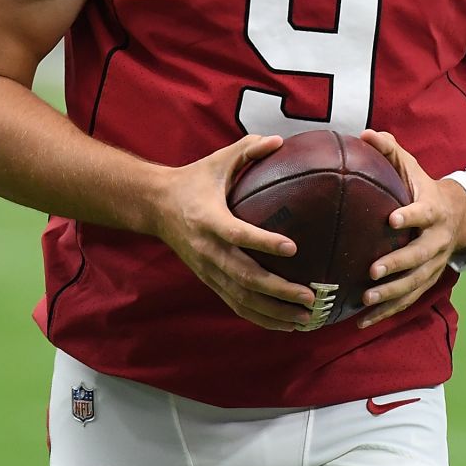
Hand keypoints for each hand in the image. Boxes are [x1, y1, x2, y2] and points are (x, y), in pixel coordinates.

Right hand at [150, 134, 317, 330]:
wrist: (155, 206)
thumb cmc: (194, 180)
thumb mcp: (217, 161)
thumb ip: (248, 150)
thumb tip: (280, 140)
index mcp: (209, 219)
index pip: (238, 234)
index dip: (264, 243)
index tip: (293, 247)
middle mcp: (208, 250)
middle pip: (244, 277)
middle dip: (279, 290)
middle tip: (310, 297)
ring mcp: (208, 270)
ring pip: (242, 298)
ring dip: (275, 312)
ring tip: (306, 318)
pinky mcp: (209, 281)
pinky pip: (237, 305)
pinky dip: (262, 318)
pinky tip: (287, 325)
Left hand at [356, 129, 465, 328]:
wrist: (459, 216)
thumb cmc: (424, 188)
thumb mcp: (412, 167)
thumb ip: (389, 150)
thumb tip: (364, 133)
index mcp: (433, 211)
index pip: (423, 214)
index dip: (410, 216)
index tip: (391, 219)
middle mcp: (437, 241)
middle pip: (420, 256)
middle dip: (397, 265)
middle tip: (373, 270)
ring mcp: (434, 264)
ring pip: (415, 283)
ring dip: (391, 294)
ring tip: (366, 300)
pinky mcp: (427, 280)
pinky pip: (407, 300)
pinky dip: (386, 312)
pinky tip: (362, 321)